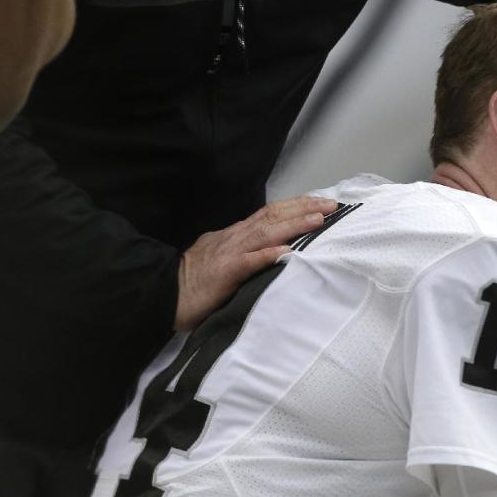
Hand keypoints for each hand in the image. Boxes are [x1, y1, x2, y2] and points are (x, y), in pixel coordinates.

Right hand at [175, 195, 337, 331]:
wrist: (164, 292)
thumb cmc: (192, 281)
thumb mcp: (221, 258)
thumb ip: (243, 252)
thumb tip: (269, 250)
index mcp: (235, 235)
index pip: (269, 213)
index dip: (295, 206)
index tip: (319, 203)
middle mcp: (235, 238)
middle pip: (273, 216)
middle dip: (304, 208)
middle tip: (331, 205)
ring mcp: (230, 253)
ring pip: (266, 232)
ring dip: (294, 224)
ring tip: (319, 220)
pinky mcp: (225, 272)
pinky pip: (249, 261)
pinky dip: (269, 253)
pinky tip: (287, 250)